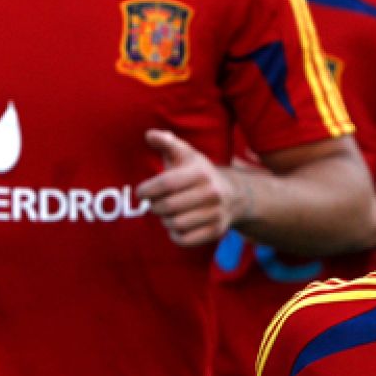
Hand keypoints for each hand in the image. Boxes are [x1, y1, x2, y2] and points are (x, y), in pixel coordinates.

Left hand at [136, 129, 244, 245]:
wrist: (233, 195)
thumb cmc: (199, 173)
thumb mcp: (185, 154)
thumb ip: (166, 142)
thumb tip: (149, 135)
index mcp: (200, 172)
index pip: (165, 184)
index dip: (147, 190)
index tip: (142, 192)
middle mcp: (212, 193)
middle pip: (167, 206)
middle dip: (154, 206)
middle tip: (155, 203)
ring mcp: (216, 213)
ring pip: (174, 224)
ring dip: (165, 220)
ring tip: (168, 214)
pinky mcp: (216, 231)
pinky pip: (185, 239)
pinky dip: (175, 235)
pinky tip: (177, 226)